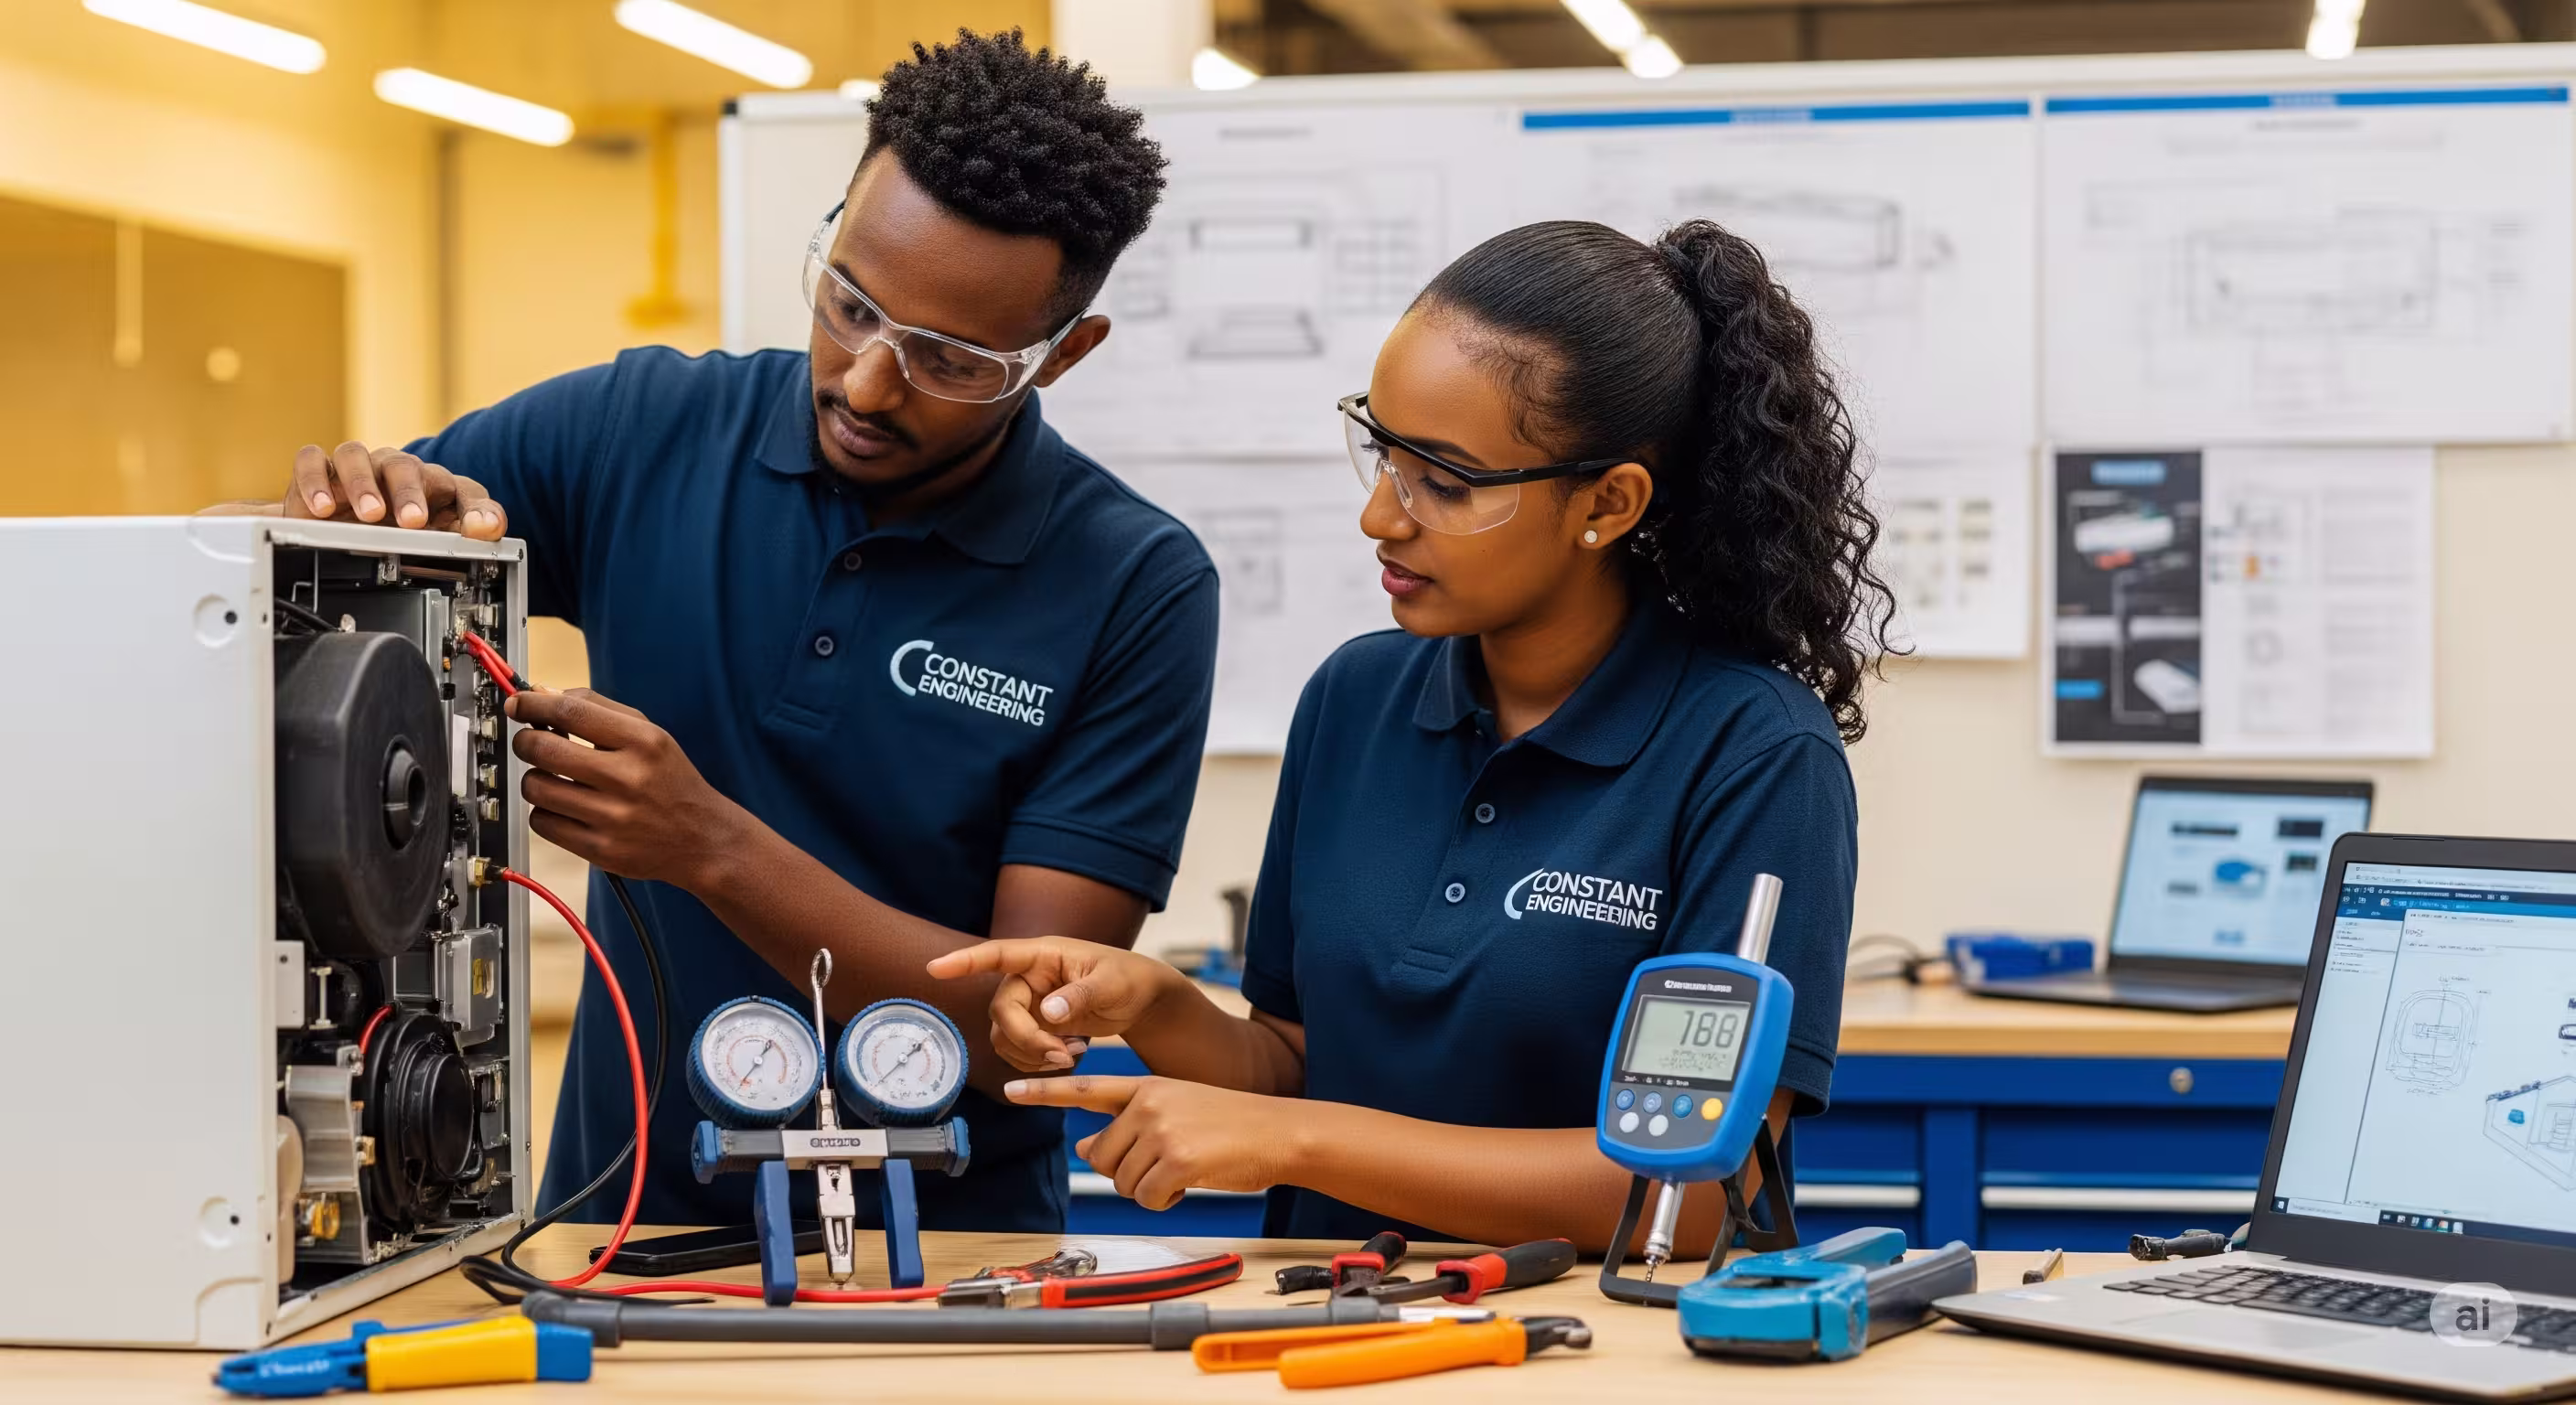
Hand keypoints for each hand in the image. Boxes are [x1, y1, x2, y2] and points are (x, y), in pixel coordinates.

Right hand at [263, 441, 506, 539]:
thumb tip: (487, 529)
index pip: (464, 489)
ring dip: (364, 483)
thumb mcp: (435, 541)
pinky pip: (312, 460)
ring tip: (370, 514)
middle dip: (410, 493)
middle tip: (413, 520)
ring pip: (356, 456)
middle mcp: (395, 470)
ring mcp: (356, 467)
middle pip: (405, 466)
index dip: (475, 508)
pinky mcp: (318, 470)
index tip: (479, 529)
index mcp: (435, 487)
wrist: (338, 531)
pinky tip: (323, 508)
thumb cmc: (394, 531)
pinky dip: (316, 481)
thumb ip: (467, 536)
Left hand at [509, 687, 754, 889]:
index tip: (517, 704)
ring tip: (553, 778)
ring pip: (535, 788)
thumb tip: (544, 694)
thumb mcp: (650, 734)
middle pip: (543, 749)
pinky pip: (542, 823)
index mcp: (643, 742)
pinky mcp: (599, 849)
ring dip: (534, 779)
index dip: (532, 704)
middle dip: (525, 741)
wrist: (702, 838)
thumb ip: (599, 709)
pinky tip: (565, 808)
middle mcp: (628, 778)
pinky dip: (544, 812)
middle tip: (530, 742)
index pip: (571, 711)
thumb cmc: (670, 781)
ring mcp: (612, 818)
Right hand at [925, 937, 1176, 1071]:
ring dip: (1032, 1054)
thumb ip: (1081, 996)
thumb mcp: (1112, 984)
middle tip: (1063, 1055)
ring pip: (1004, 1036)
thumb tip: (1049, 1012)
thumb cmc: (1128, 979)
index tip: (935, 968)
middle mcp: (1028, 978)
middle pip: (1002, 1011)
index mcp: (1044, 956)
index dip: (965, 961)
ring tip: (1073, 1054)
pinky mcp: (1034, 1026)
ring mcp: (1029, 1003)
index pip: (998, 954)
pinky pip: (1016, 1051)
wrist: (1140, 1000)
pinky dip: (1036, 1062)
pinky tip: (1067, 1057)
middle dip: (1027, 1039)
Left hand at [1004, 1075, 1299, 1210]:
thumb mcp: (1177, 1111)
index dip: (1044, 1091)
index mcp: (1147, 1085)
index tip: (1010, 1089)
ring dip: (1149, 1188)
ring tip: (1183, 1170)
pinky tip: (1189, 1185)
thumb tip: (1086, 1146)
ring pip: (1122, 1181)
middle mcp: (1149, 1103)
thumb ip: (1130, 1124)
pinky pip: (1146, 1197)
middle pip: (1101, 1155)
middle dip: (1125, 1171)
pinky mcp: (1175, 1160)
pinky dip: (1165, 1201)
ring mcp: (1161, 1130)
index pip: (1086, 1088)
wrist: (1280, 1132)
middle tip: (1163, 1165)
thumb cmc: (1232, 1125)